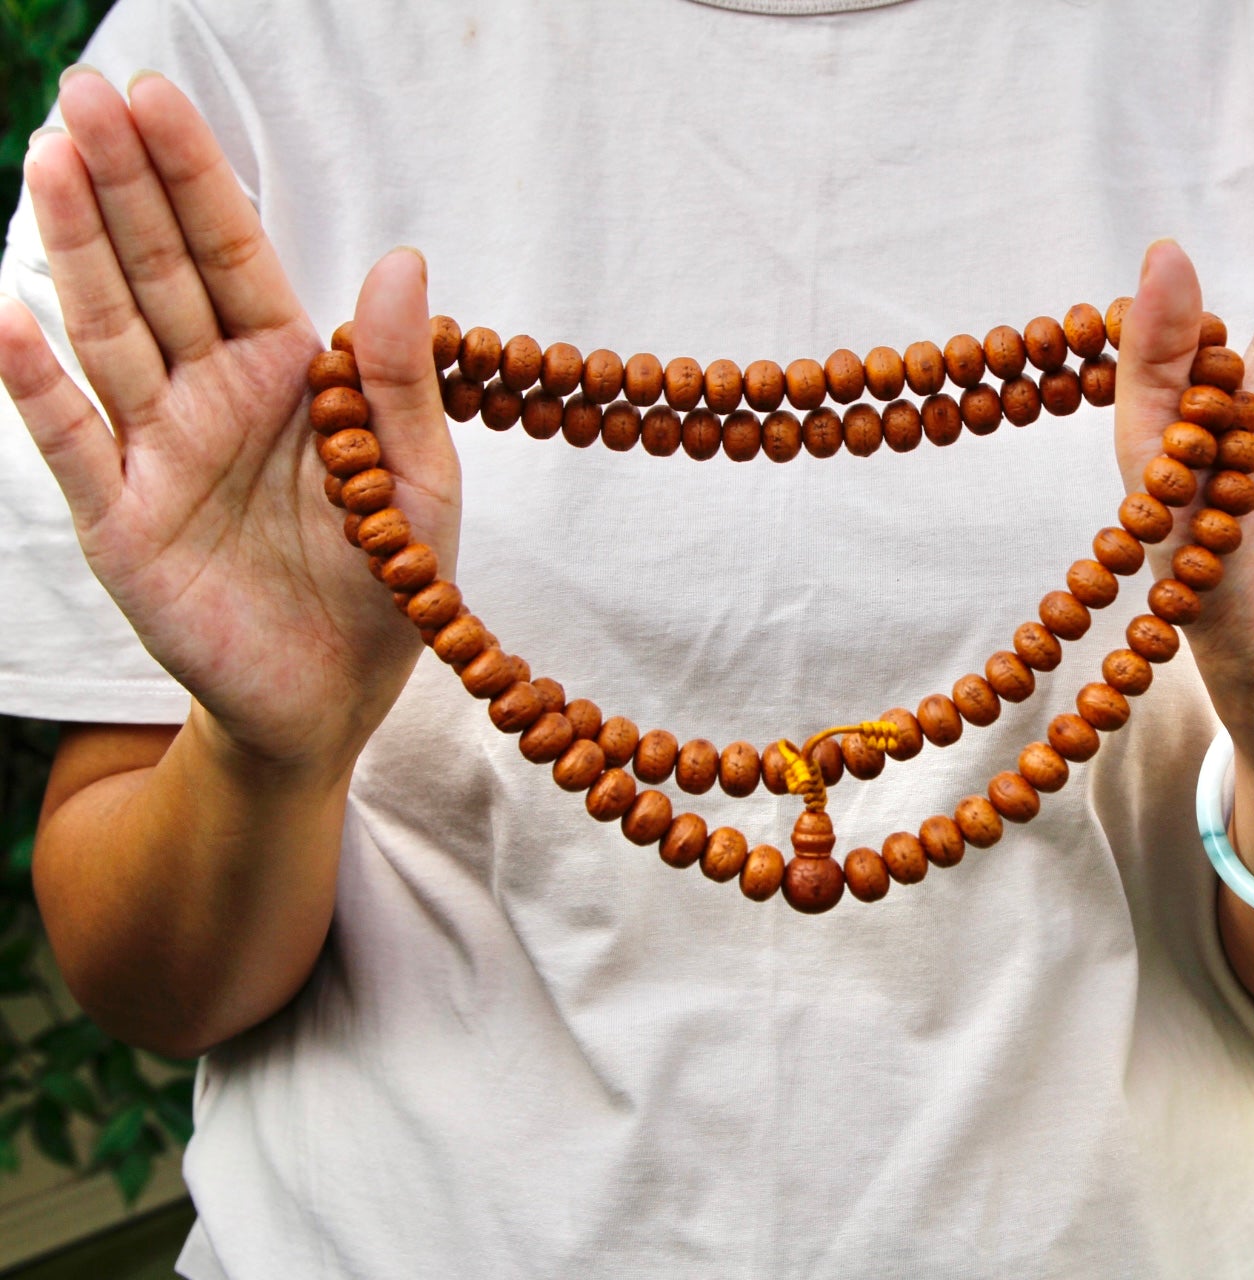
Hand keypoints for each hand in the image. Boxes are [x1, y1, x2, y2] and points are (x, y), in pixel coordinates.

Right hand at [0, 69, 458, 772]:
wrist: (335, 695)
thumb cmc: (384, 578)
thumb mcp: (418, 477)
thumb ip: (401, 377)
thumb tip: (403, 260)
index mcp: (287, 374)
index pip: (232, 256)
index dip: (195, 179)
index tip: (157, 97)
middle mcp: (212, 395)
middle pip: (159, 272)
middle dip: (125, 184)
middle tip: (88, 91)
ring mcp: (159, 450)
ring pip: (110, 332)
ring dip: (77, 251)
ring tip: (50, 159)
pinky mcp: (121, 518)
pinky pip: (75, 441)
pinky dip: (40, 384)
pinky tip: (8, 317)